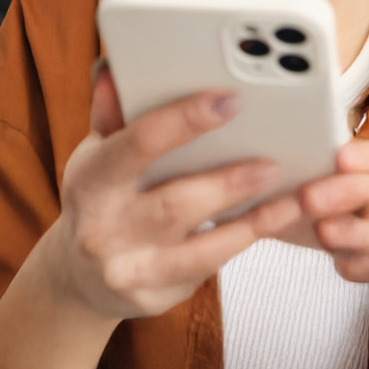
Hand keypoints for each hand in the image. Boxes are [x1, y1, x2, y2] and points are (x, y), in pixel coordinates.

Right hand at [39, 64, 301, 322]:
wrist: (79, 278)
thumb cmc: (101, 200)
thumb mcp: (97, 155)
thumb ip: (113, 115)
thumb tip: (118, 69)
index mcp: (91, 180)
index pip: (138, 144)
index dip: (184, 120)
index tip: (228, 100)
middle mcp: (105, 228)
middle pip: (174, 203)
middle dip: (228, 182)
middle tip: (273, 161)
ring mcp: (131, 269)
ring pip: (200, 247)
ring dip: (250, 220)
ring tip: (289, 197)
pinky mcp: (156, 298)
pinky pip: (209, 268)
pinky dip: (243, 242)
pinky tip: (273, 220)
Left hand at [300, 141, 368, 322]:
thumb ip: (328, 191)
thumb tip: (262, 191)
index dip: (352, 154)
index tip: (333, 153)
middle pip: (368, 189)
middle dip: (336, 192)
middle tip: (306, 198)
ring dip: (347, 234)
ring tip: (325, 233)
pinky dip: (355, 268)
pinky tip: (347, 265)